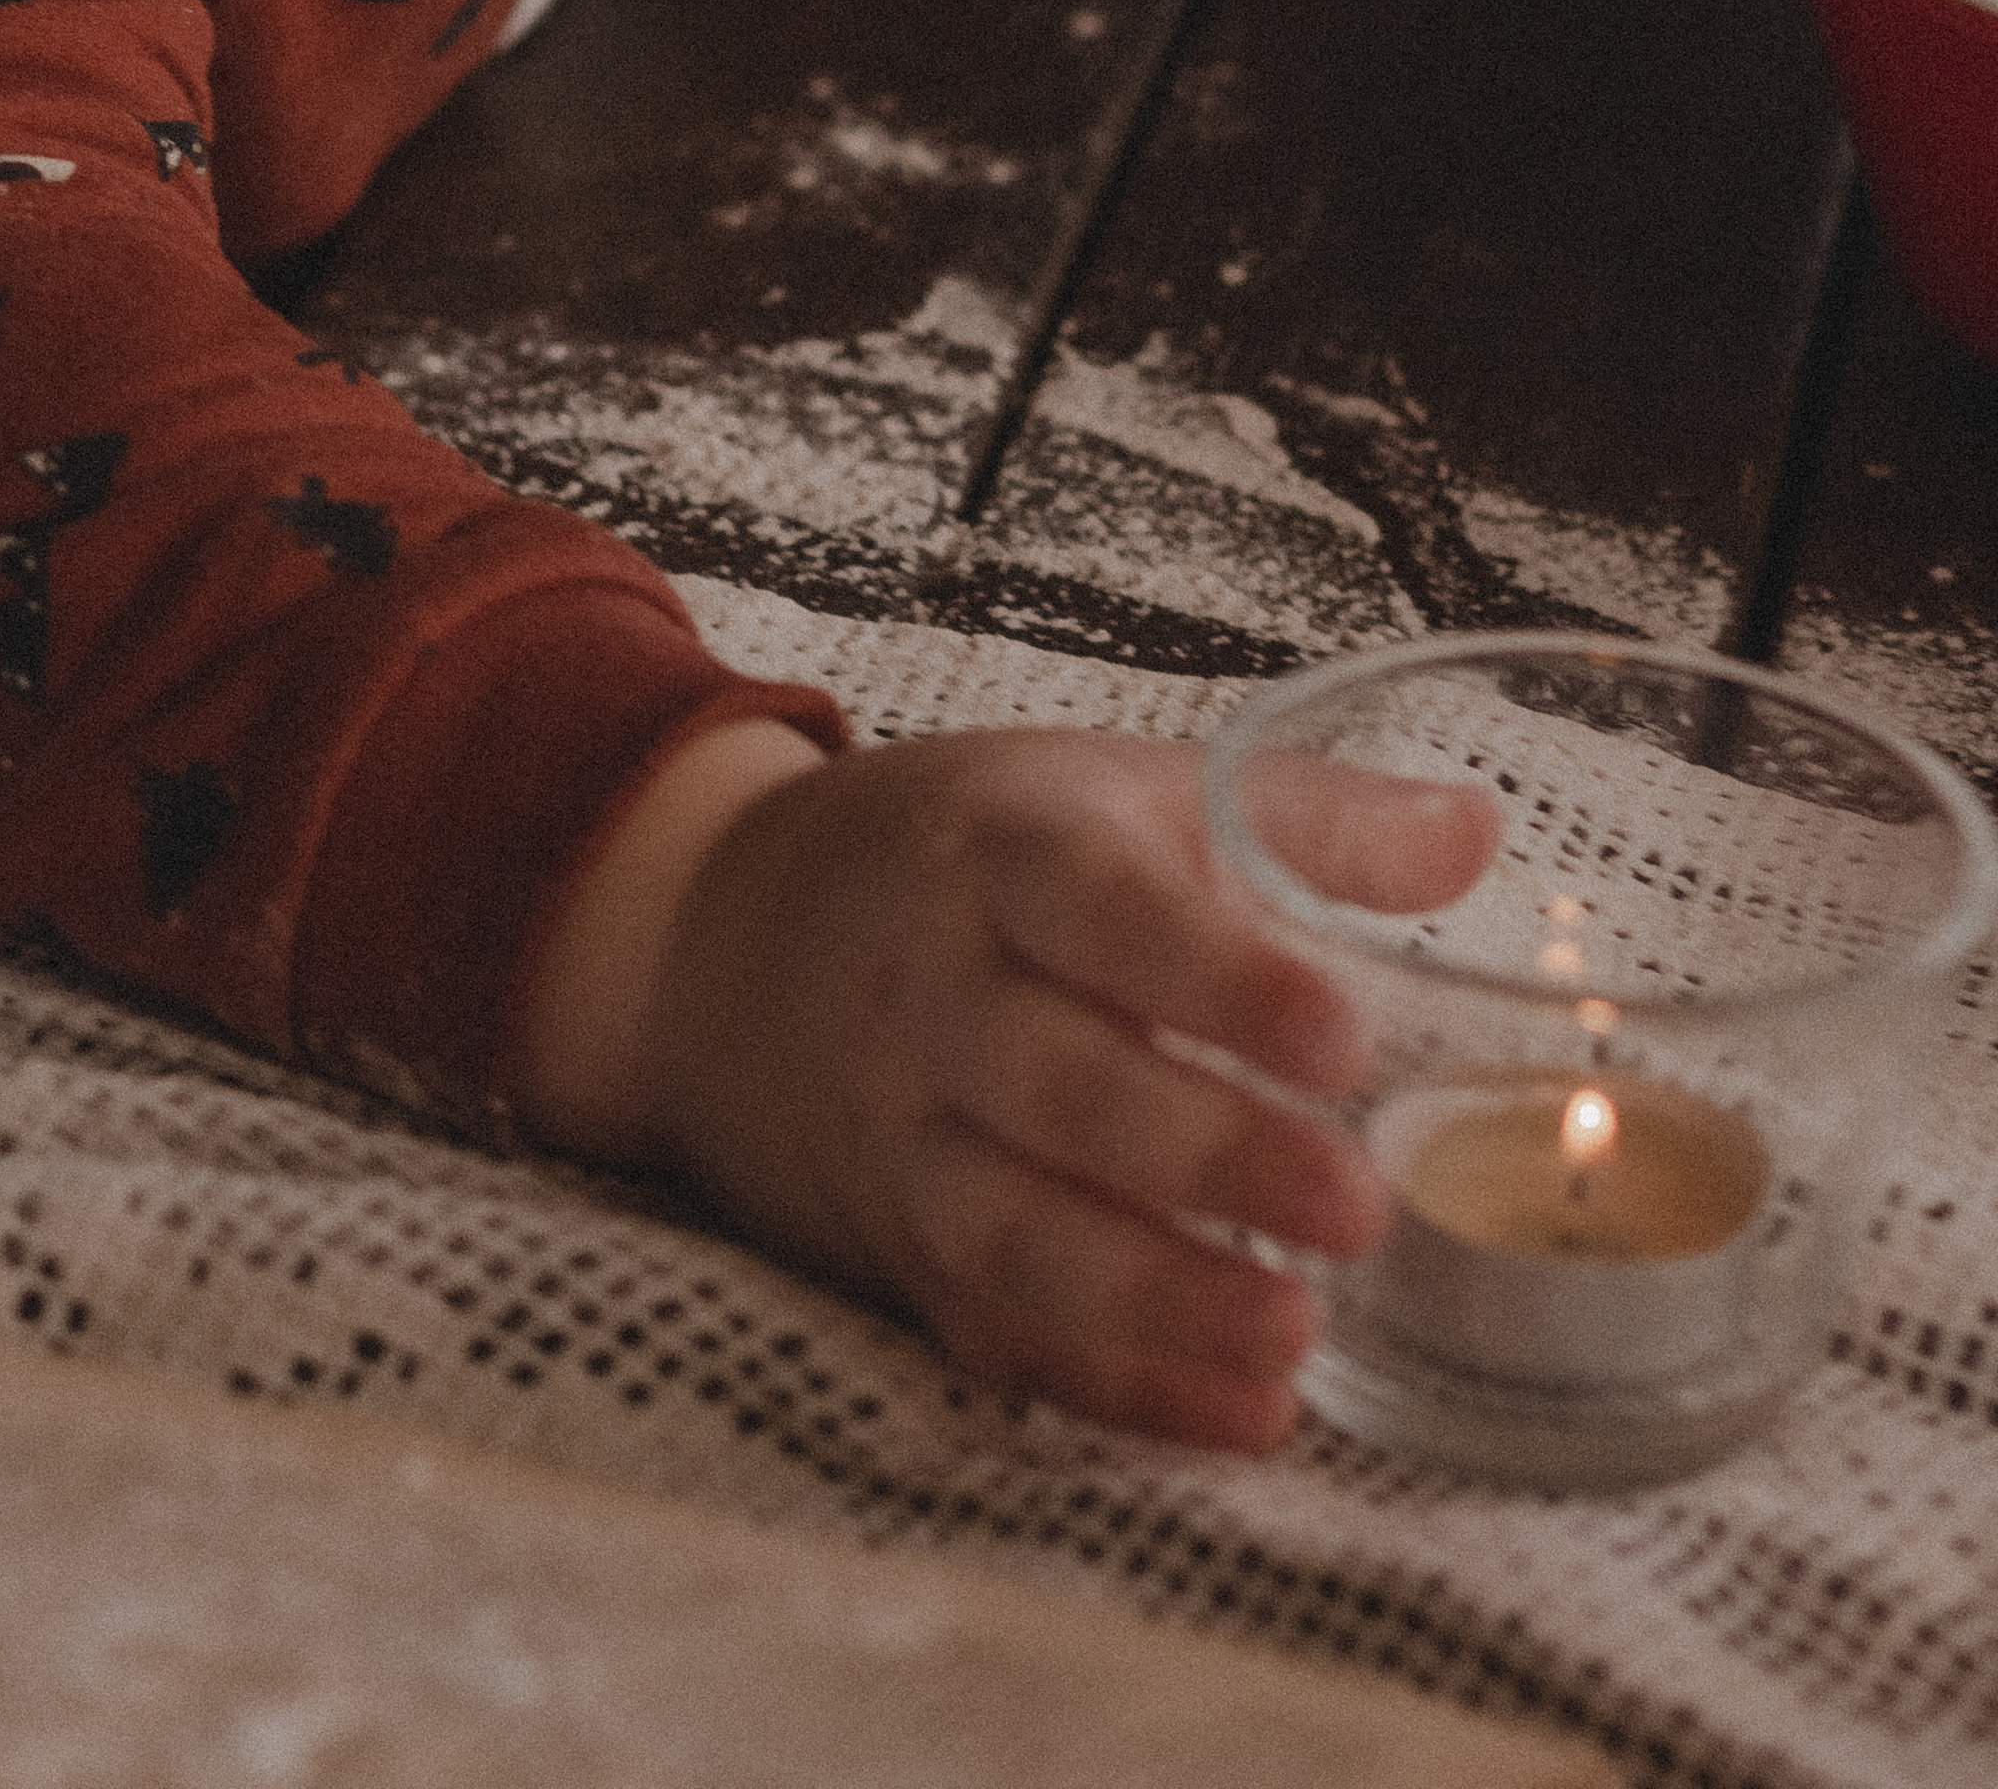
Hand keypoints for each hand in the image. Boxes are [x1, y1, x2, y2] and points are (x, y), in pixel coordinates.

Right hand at [519, 724, 1498, 1447]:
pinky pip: (998, 1331)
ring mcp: (907, 1135)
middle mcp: (938, 996)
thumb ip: (1298, 815)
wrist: (725, 933)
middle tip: (1357, 1207)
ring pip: (1010, 1228)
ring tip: (1297, 1339)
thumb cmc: (976, 854)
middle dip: (1202, 1154)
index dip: (1214, 974)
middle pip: (1052, 1082)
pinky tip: (1242, 1415)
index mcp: (1003, 858)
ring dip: (1154, 1298)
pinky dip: (1117, 1385)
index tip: (1341, 1033)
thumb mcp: (1117, 787)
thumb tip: (1478, 829)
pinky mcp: (902, 1250)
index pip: (1099, 907)